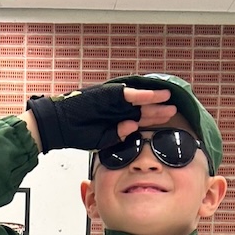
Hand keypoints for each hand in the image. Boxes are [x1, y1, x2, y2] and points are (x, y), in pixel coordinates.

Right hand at [25, 83, 176, 153]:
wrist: (60, 124)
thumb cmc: (78, 133)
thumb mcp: (103, 140)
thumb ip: (119, 136)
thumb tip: (133, 127)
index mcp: (117, 121)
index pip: (140, 121)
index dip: (153, 122)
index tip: (166, 126)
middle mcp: (118, 109)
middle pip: (144, 110)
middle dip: (159, 112)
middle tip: (173, 112)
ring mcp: (115, 101)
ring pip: (141, 101)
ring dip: (155, 101)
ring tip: (169, 102)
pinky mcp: (111, 94)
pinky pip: (131, 94)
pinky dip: (143, 95)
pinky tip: (156, 96)